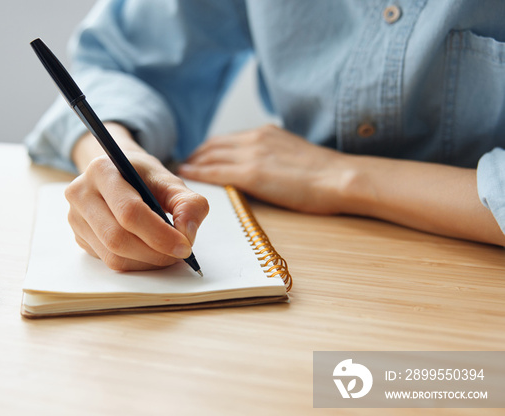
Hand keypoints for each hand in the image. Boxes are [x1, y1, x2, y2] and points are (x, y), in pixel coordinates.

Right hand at [67, 125, 208, 270]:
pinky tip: (149, 251)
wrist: (119, 174)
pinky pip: (109, 261)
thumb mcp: (169, 180)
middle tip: (179, 254)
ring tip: (167, 253)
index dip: (160, 234)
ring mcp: (75, 218)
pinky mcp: (79, 237)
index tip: (185, 246)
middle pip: (117, 238)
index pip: (129, 211)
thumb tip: (187, 235)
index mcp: (102, 170)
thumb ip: (188, 203)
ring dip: (147, 262)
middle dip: (154, 253)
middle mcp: (81, 193)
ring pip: (113, 256)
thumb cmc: (143, 177)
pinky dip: (136, 263)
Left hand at [178, 124, 353, 213]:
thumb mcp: (295, 153)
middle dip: (195, 155)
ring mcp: (251, 154)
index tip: (196, 156)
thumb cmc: (326, 174)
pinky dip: (198, 173)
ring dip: (192, 163)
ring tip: (179, 172)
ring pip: (209, 155)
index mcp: (266, 133)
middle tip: (182, 165)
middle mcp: (255, 138)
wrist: (341, 177)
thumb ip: (274, 155)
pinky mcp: (251, 173)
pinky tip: (187, 177)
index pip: (226, 139)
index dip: (207, 149)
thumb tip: (264, 166)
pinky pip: (215, 171)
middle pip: (212, 144)